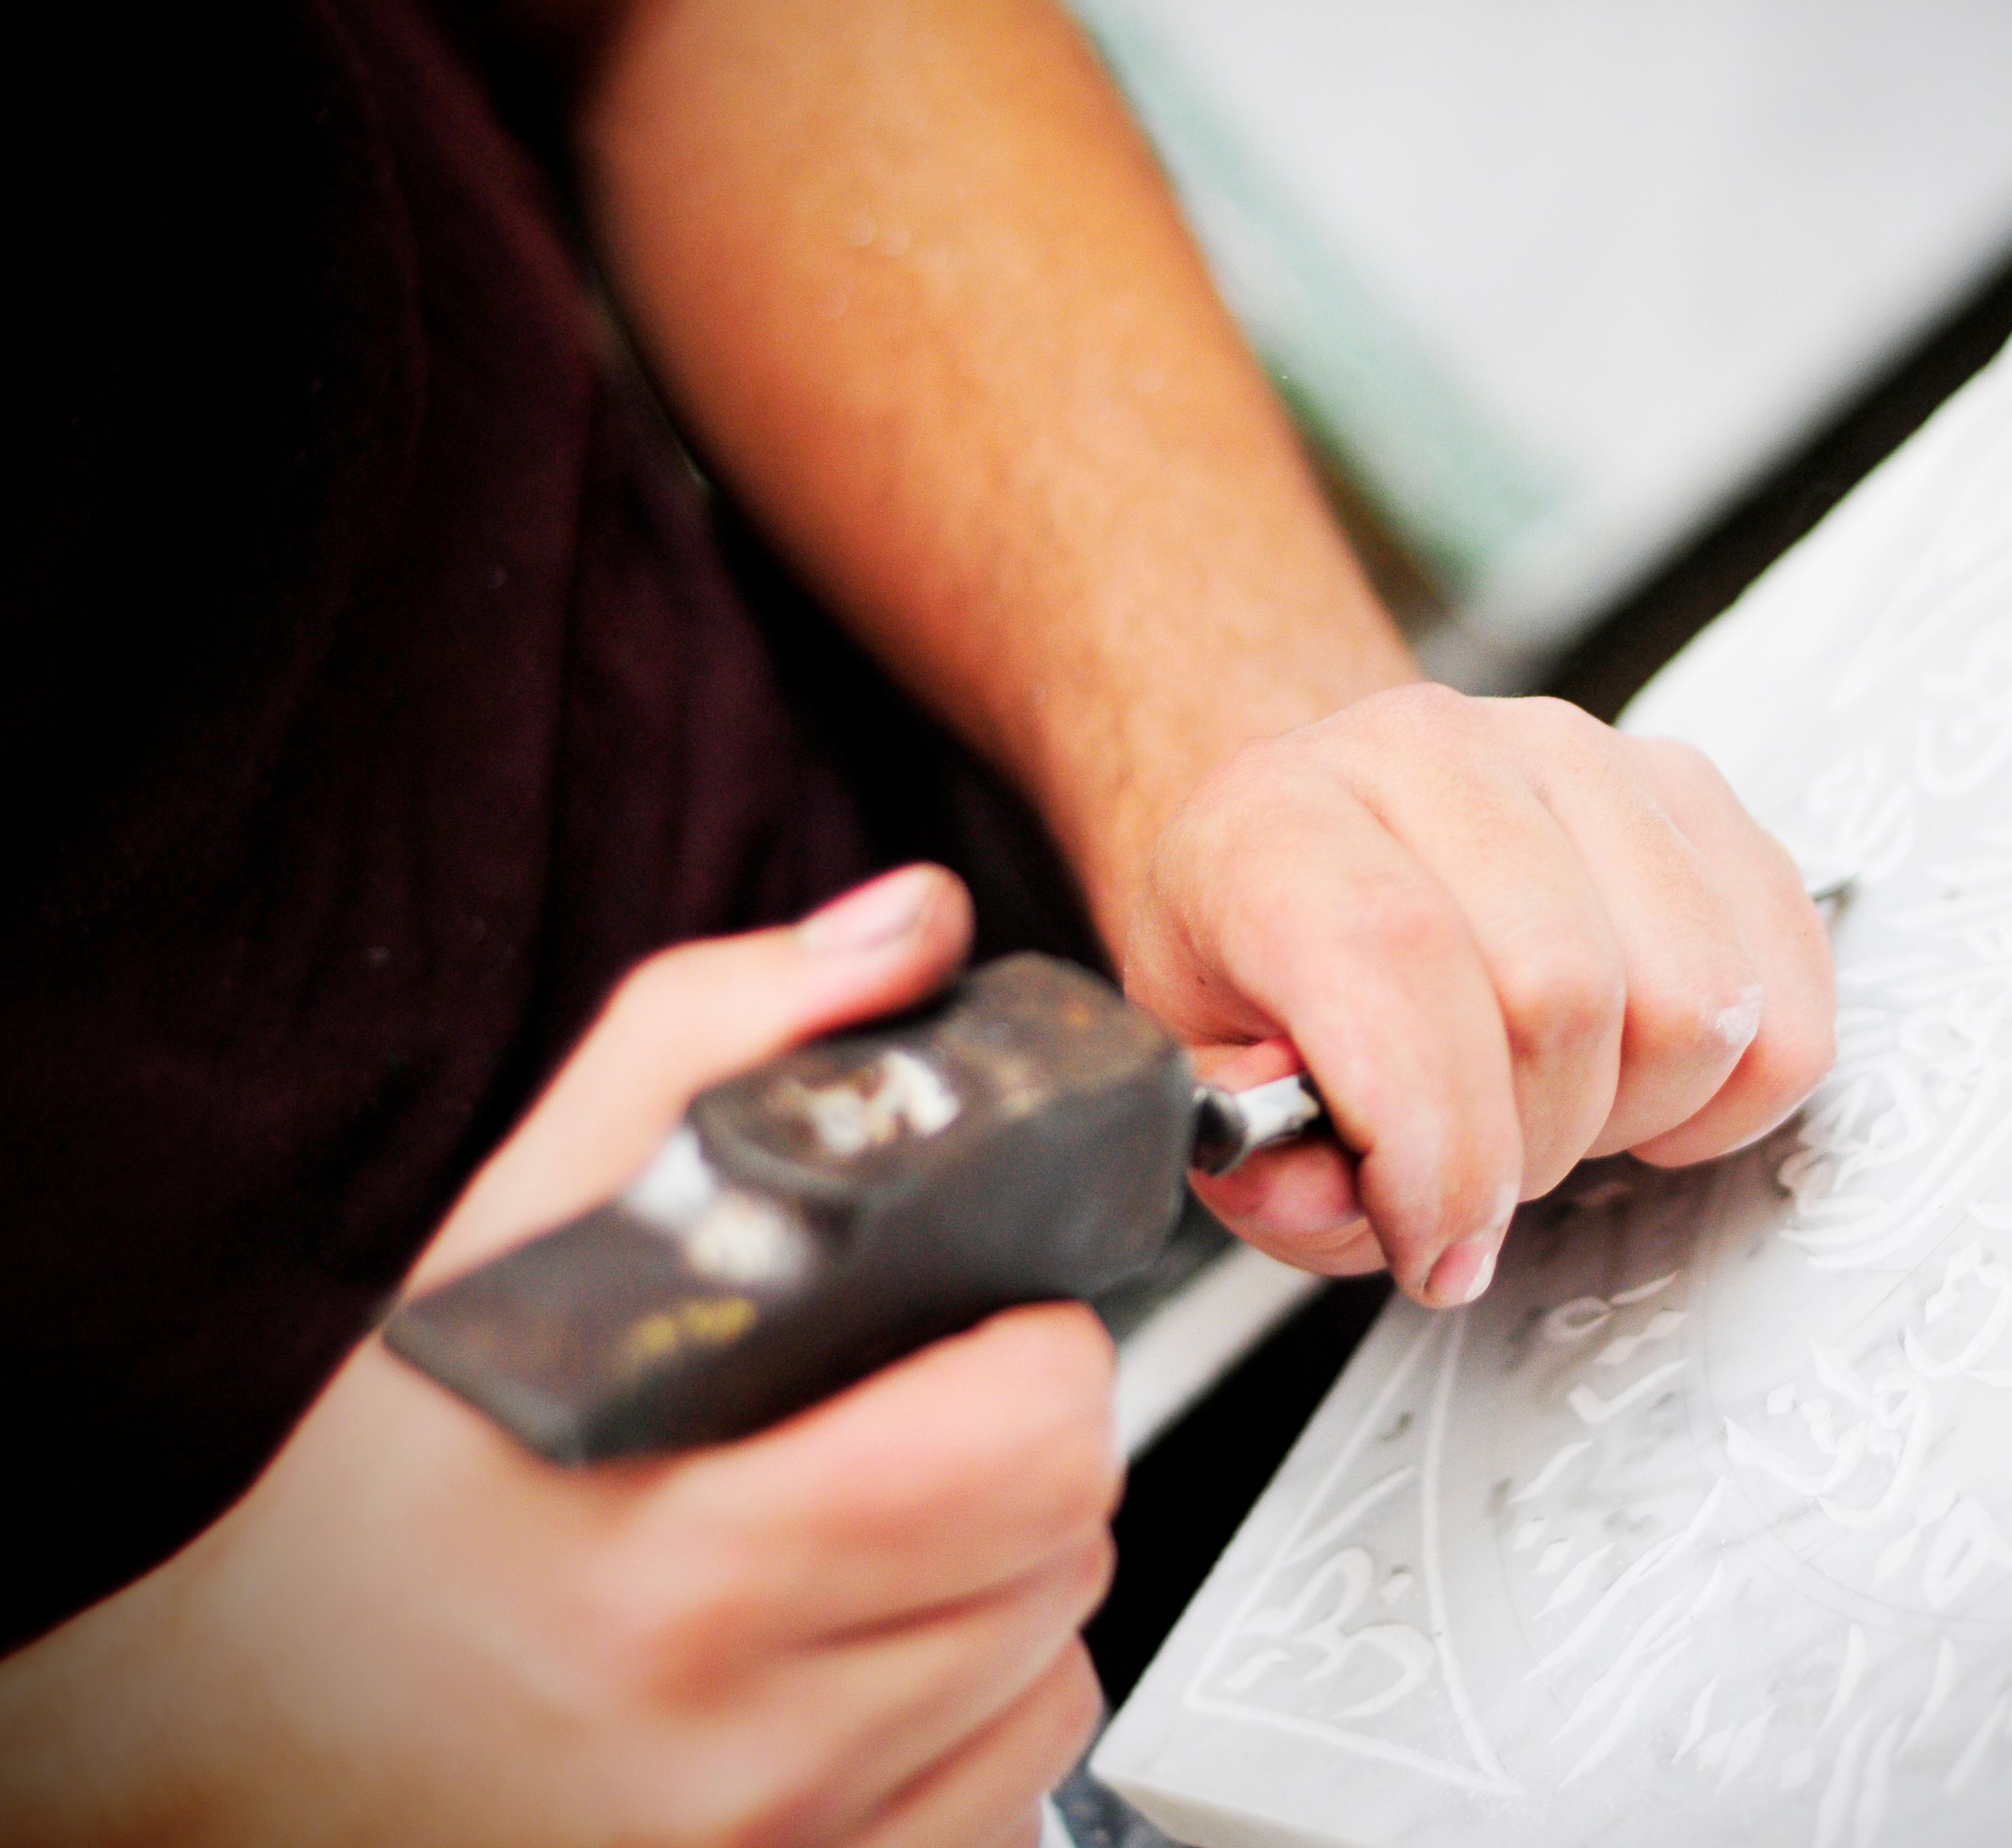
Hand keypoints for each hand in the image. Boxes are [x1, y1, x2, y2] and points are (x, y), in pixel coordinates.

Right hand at [0, 866, 1115, 1847]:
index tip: (967, 1326)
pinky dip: (980, 1702)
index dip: (1028, 1349)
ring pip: (1061, 1660)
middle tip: (919, 1411)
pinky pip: (1018, 1781)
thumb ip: (717, 1043)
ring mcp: (773, 1841)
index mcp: (671, 1553)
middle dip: (1026, 1444)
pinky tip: (867, 1651)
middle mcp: (727, 1736)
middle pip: (1070, 1536)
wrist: (264, 1739)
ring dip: (1010, 1574)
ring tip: (875, 1529)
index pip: (1020, 1439)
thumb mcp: (516, 1232)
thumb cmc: (397, 1496)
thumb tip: (904, 932)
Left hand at [1124, 685, 1835, 1306]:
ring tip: (1552, 1104)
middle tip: (1479, 1171)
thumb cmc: (1281, 973)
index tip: (1434, 1250)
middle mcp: (1432, 753)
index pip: (1394, 956)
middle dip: (1528, 1149)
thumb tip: (1335, 1195)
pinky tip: (1640, 1080)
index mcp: (1278, 818)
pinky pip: (1785, 994)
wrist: (1329, 847)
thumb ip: (1267, 1168)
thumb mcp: (1215, 1088)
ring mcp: (1578, 755)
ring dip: (1632, 1111)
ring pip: (1694, 1000)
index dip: (1436, 1146)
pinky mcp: (1689, 790)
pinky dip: (1732, 1092)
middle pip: (1561, 995)